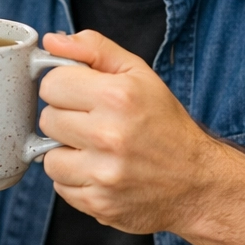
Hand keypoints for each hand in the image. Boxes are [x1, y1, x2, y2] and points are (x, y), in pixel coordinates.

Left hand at [39, 30, 217, 234]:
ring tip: (94, 149)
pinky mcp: (99, 203)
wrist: (198, 182)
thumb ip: (94, 49)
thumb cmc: (165, 124)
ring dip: (66, 152)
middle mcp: (109, 135)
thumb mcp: (138, 74)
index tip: (80, 94)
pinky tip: (99, 171)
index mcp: (117, 96)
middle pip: (47, 119)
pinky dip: (75, 179)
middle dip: (66, 118)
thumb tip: (51, 41)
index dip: (64, 87)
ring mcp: (104, 174)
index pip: (51, 84)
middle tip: (93, 123)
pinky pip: (60, 186)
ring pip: (49, 157)